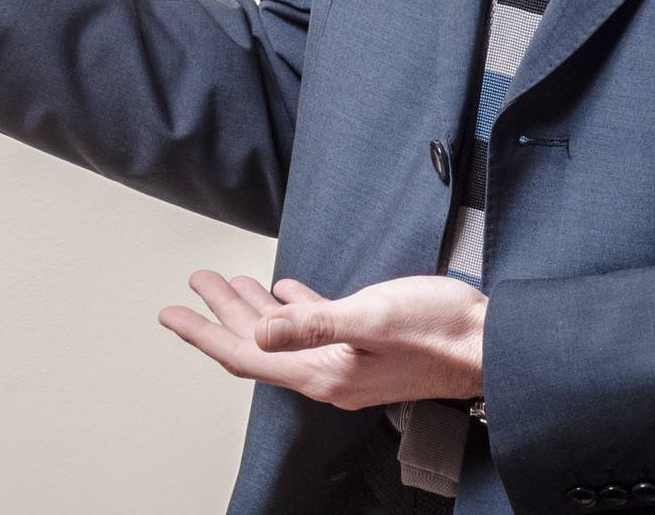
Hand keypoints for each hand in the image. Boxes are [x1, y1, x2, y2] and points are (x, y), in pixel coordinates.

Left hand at [158, 270, 487, 410]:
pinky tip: (284, 289)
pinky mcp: (365, 343)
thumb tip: (260, 329)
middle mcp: (326, 371)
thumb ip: (314, 323)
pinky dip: (292, 306)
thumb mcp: (372, 317)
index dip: (203, 332)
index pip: (244, 355)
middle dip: (221, 311)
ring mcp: (345, 360)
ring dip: (251, 306)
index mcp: (321, 371)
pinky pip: (314, 325)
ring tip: (226, 281)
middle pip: (257, 343)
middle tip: (194, 282)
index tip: (169, 313)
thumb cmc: (436, 330)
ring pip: (283, 333)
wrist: (485, 342)